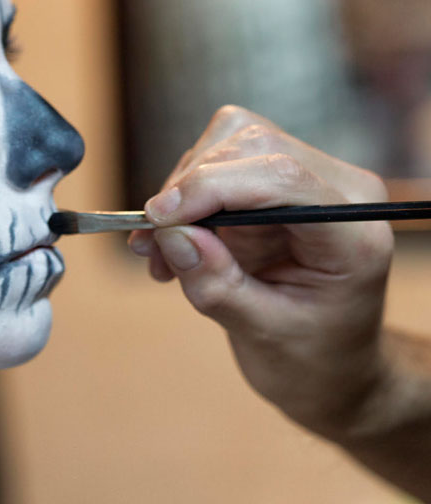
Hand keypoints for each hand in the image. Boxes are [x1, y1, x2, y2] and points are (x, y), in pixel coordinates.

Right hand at [129, 106, 393, 437]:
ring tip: (163, 255)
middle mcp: (338, 191)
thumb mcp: (263, 336)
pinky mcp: (277, 180)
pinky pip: (220, 161)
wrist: (330, 361)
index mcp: (353, 233)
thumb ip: (217, 285)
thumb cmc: (311, 358)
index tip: (158, 218)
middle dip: (190, 189)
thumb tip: (170, 234)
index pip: (282, 177)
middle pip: (251, 146)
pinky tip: (176, 244)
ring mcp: (309, 178)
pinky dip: (187, 198)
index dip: (212, 187)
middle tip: (151, 244)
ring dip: (183, 194)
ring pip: (228, 143)